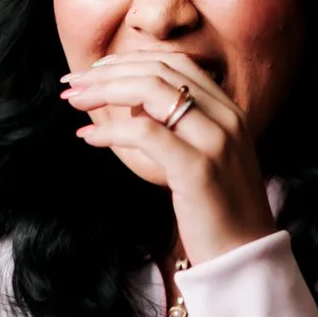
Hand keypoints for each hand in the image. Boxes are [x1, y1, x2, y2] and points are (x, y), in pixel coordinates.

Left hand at [60, 51, 275, 264]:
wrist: (245, 256)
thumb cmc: (217, 211)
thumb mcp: (203, 157)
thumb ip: (177, 127)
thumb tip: (132, 107)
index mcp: (230, 111)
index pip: (176, 63)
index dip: (131, 60)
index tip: (96, 69)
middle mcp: (227, 117)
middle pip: (159, 71)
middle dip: (108, 72)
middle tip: (72, 82)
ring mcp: (216, 140)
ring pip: (151, 91)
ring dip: (103, 91)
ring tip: (73, 101)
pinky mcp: (198, 168)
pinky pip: (146, 133)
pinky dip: (111, 130)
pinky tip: (88, 136)